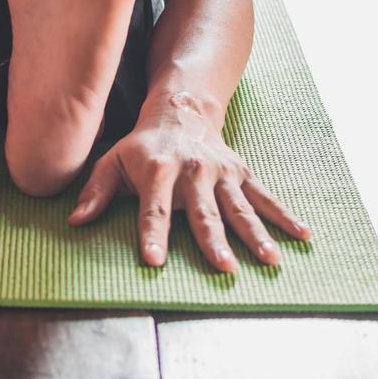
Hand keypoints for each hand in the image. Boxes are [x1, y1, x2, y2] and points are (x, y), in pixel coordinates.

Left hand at [66, 97, 309, 272]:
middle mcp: (192, 170)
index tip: (154, 260)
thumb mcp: (111, 161)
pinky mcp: (241, 173)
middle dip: (213, 240)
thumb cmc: (140, 146)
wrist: (180, 111)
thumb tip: (75, 221)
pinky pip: (265, 196)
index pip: (153, 207)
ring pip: (239, 207)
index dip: (152, 233)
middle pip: (203, 211)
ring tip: (270, 260)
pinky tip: (302, 234)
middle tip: (224, 267)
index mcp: (157, 169)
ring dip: (255, 234)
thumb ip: (94, 191)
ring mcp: (221, 172)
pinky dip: (284, 215)